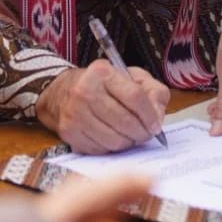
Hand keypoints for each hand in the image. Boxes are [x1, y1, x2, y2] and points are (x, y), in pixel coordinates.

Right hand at [36, 61, 169, 154]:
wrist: (63, 93)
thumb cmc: (102, 85)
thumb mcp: (131, 76)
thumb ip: (152, 90)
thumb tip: (157, 113)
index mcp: (102, 72)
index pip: (135, 97)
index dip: (150, 114)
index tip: (155, 124)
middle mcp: (85, 91)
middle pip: (125, 121)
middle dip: (142, 132)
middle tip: (146, 133)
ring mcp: (75, 114)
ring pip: (115, 140)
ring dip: (128, 141)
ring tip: (130, 134)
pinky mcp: (70, 133)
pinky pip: (101, 150)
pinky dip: (112, 147)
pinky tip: (113, 137)